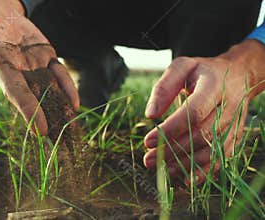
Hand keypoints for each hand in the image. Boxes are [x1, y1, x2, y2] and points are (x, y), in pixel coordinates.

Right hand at [0, 0, 78, 134]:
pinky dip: (67, 87)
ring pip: (50, 88)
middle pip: (36, 98)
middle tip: (60, 142)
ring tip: (71, 129)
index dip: (29, 110)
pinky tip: (74, 104)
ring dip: (60, 108)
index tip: (40, 130)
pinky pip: (59, 72)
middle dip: (48, 119)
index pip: (16, 92)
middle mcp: (18, 71)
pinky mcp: (45, 54)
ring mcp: (33, 64)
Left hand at [143, 40, 264, 184]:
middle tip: (148, 159)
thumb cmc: (203, 71)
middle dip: (172, 150)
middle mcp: (228, 107)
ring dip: (184, 164)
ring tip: (160, 169)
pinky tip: (185, 179)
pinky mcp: (235, 136)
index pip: (193, 113)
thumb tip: (150, 114)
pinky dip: (204, 171)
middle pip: (200, 135)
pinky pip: (221, 158)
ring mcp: (234, 124)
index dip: (170, 130)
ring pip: (210, 150)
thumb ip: (164, 87)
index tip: (148, 141)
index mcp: (214, 86)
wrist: (239, 75)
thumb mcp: (182, 67)